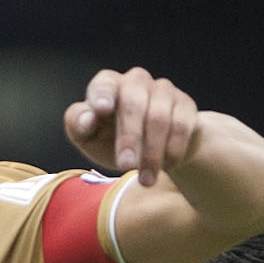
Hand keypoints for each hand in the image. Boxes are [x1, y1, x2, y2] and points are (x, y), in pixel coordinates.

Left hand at [65, 67, 203, 185]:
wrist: (149, 147)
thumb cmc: (110, 139)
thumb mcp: (87, 137)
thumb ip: (78, 125)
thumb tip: (87, 120)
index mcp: (108, 85)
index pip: (104, 84)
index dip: (103, 95)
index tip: (102, 110)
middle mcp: (136, 81)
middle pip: (133, 103)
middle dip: (129, 138)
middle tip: (126, 166)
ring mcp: (163, 90)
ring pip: (159, 117)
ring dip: (152, 153)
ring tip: (146, 180)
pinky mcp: (185, 104)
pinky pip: (182, 125)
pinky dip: (173, 149)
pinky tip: (167, 168)